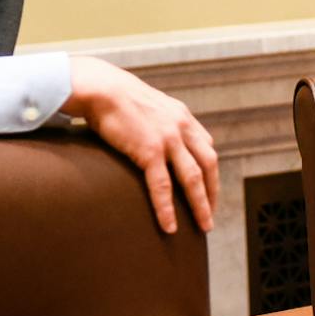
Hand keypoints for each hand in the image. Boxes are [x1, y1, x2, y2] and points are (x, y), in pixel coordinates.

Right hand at [62, 57, 218, 233]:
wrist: (101, 88)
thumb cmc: (118, 97)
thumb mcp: (149, 105)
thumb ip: (160, 120)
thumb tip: (156, 135)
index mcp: (183, 117)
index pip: (207, 147)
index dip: (210, 170)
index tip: (209, 188)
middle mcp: (182, 127)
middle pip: (208, 165)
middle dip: (212, 192)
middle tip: (210, 214)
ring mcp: (168, 139)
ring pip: (193, 179)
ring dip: (200, 205)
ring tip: (203, 227)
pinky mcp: (150, 150)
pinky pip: (162, 186)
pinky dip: (167, 208)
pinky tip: (169, 226)